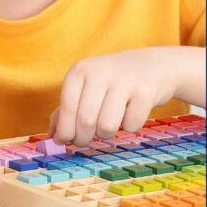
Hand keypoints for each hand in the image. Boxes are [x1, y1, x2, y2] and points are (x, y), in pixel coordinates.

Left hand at [49, 47, 198, 145]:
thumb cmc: (112, 82)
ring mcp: (124, 81)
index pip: (67, 109)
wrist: (154, 66)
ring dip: (107, 134)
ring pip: (107, 127)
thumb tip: (52, 136)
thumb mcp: (85, 88)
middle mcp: (99, 72)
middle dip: (83, 139)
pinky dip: (130, 126)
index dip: (65, 132)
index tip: (65, 141)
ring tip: (110, 123)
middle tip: (86, 139)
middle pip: (86, 122)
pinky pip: (131, 126)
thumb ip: (65, 110)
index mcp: (80, 71)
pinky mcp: (146, 92)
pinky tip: (131, 112)